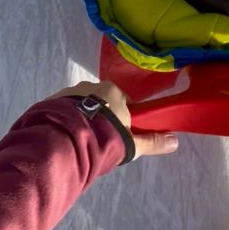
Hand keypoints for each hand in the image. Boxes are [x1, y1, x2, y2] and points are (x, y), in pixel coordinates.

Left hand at [52, 80, 178, 158]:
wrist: (66, 138)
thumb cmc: (105, 137)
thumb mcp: (132, 143)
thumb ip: (153, 141)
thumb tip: (176, 140)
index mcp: (114, 91)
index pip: (123, 102)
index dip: (122, 118)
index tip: (118, 134)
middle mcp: (92, 86)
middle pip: (101, 102)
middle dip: (101, 118)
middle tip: (99, 140)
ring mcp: (70, 92)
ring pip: (81, 106)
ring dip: (82, 118)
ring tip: (80, 141)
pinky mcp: (52, 100)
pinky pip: (64, 110)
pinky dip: (67, 120)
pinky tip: (66, 136)